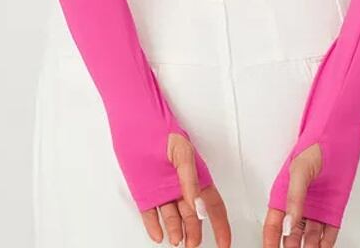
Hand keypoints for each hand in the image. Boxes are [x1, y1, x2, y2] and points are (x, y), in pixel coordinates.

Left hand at [140, 133, 231, 247]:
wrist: (136, 124)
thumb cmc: (163, 131)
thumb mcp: (183, 152)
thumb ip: (190, 179)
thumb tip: (197, 204)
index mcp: (196, 176)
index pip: (212, 205)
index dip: (220, 225)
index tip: (223, 243)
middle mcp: (181, 187)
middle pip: (192, 216)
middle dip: (195, 232)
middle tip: (193, 245)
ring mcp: (163, 191)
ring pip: (173, 217)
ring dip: (176, 230)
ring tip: (177, 241)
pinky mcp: (145, 193)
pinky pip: (150, 214)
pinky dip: (154, 226)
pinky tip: (158, 235)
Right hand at [262, 144, 338, 247]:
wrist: (339, 136)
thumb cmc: (315, 145)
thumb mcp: (299, 170)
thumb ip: (293, 198)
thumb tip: (288, 224)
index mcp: (283, 194)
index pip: (274, 225)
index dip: (270, 242)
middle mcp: (299, 205)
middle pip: (291, 236)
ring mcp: (316, 209)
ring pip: (309, 238)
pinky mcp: (332, 210)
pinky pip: (328, 233)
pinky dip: (326, 245)